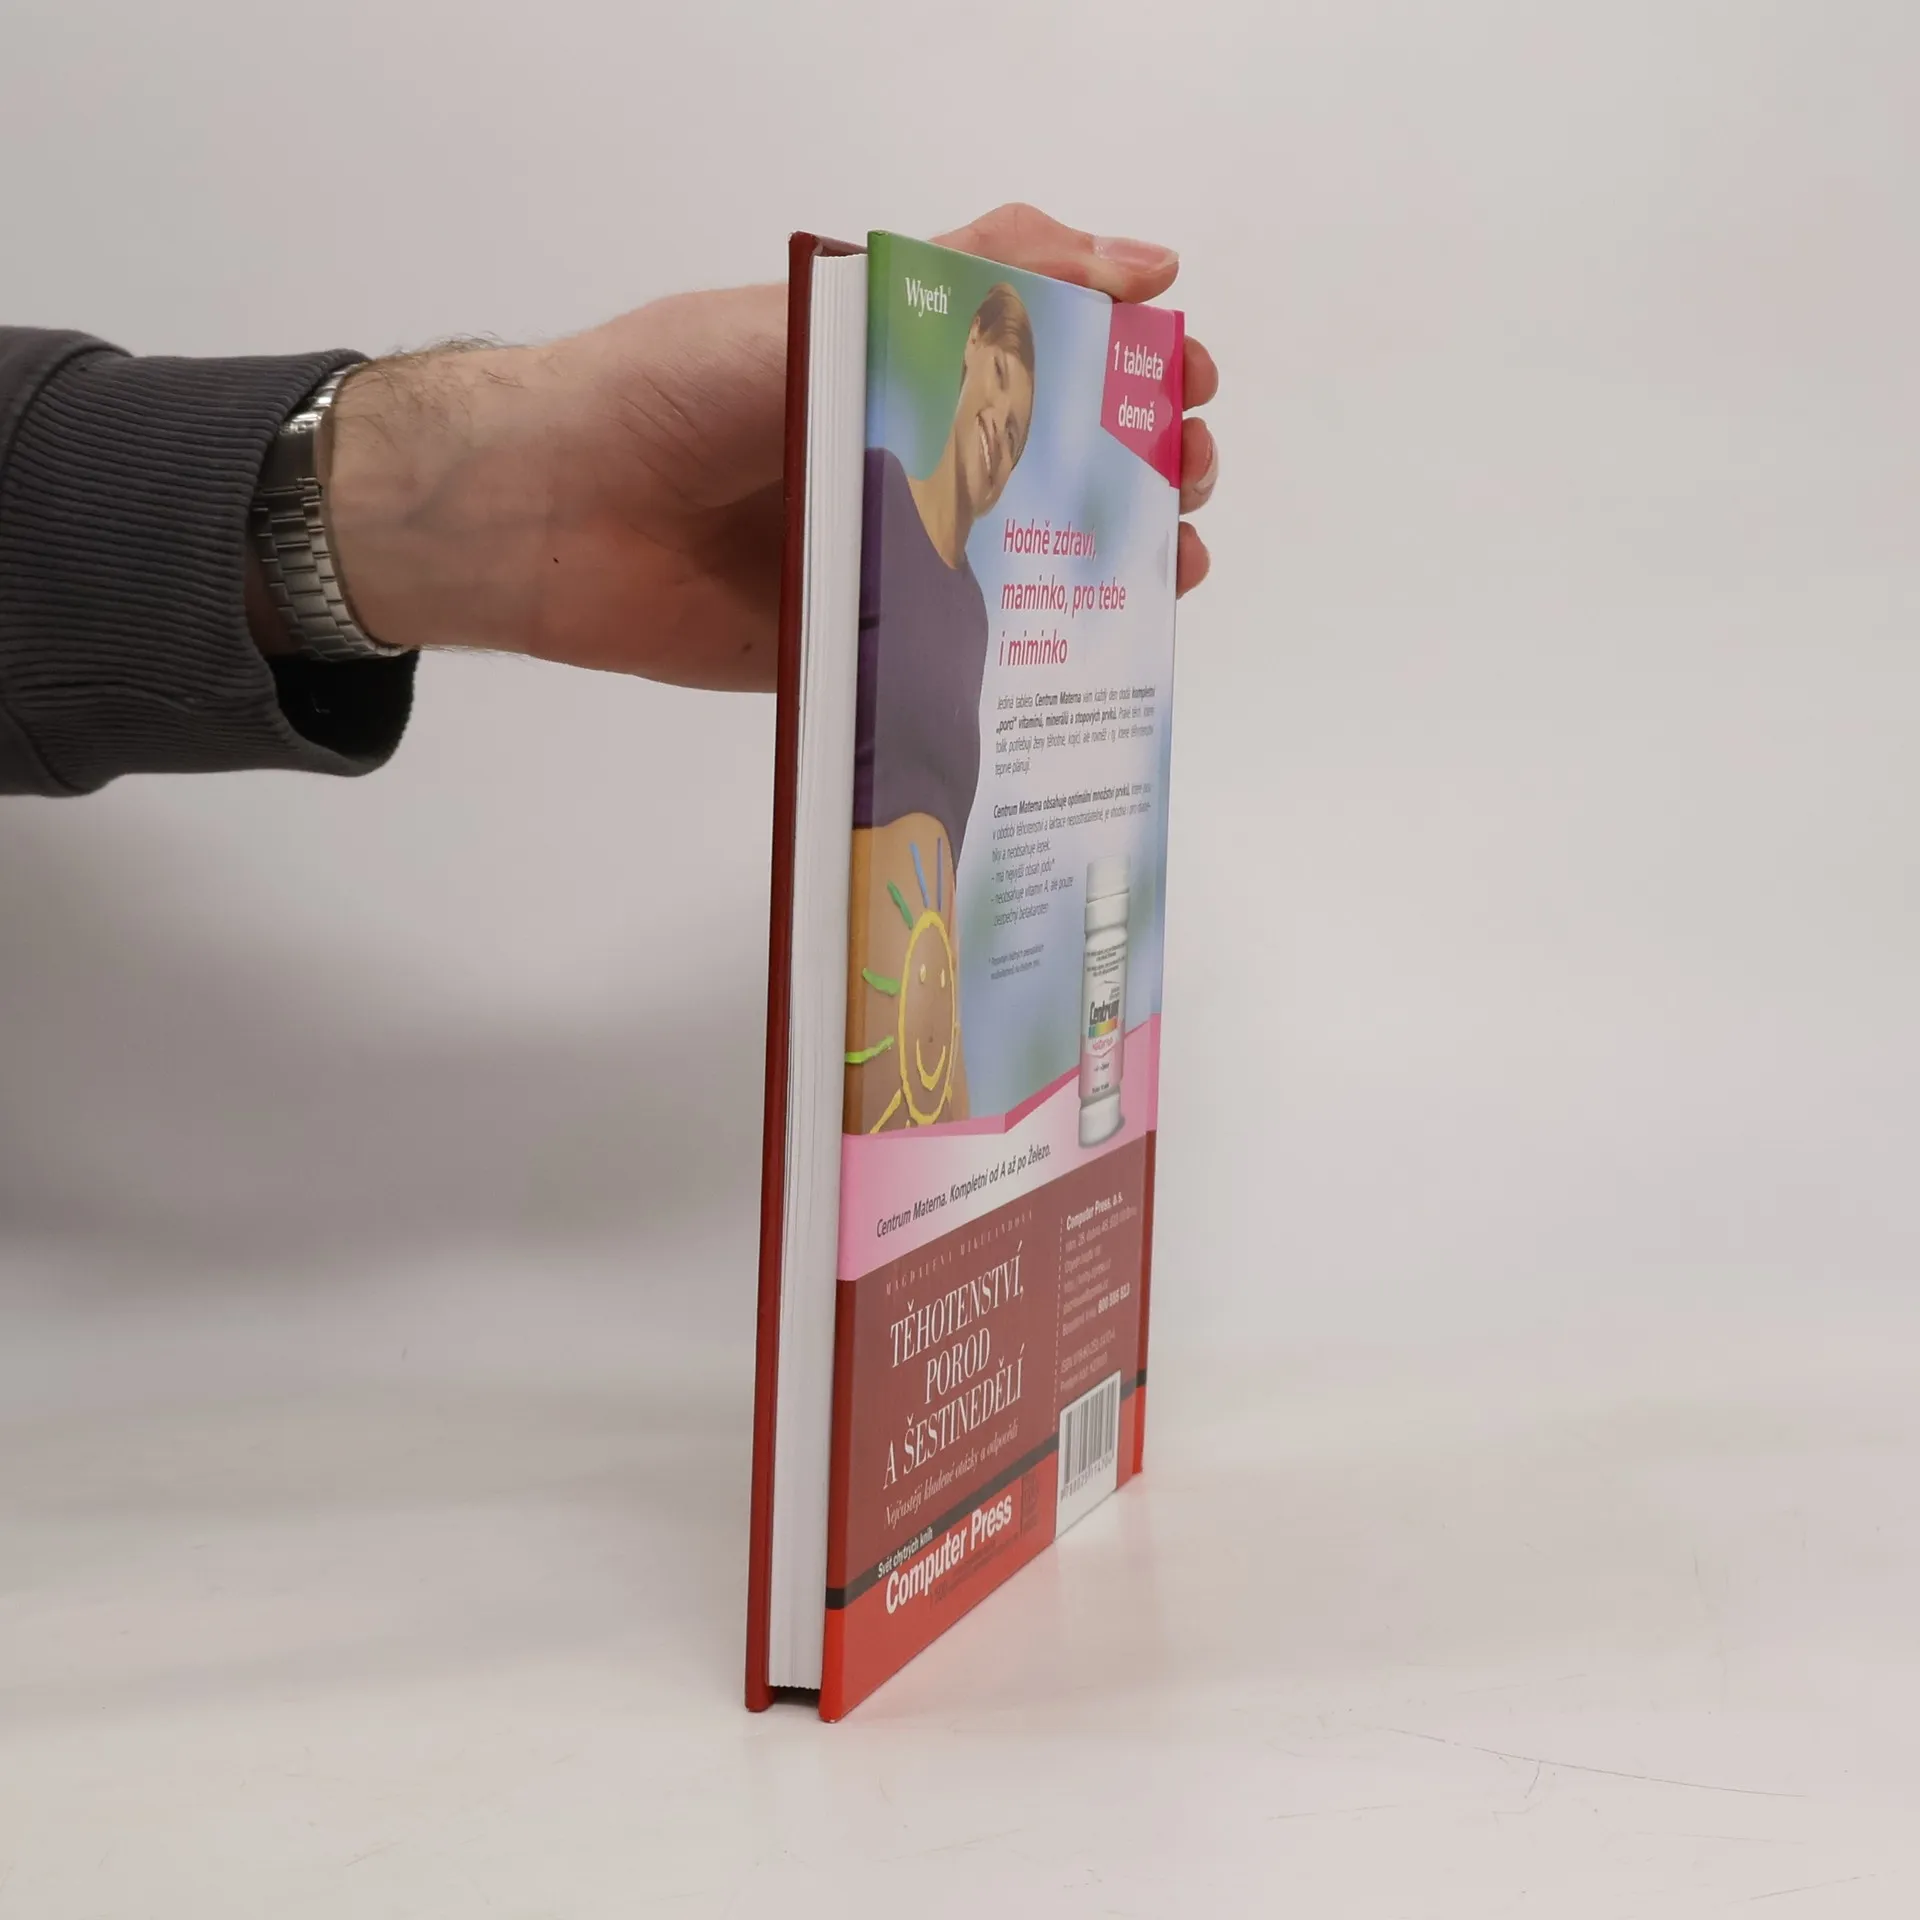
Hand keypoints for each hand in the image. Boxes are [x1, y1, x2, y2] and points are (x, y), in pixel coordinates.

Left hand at [324, 205, 1219, 690]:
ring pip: (1024, 575)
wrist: (556, 510)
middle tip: (1185, 478)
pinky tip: (1093, 663)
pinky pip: (953, 665)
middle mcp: (907, 468)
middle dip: (1140, 473)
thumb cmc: (682, 387)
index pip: (1051, 369)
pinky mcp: (859, 652)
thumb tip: (1137, 259)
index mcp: (904, 377)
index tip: (1188, 386)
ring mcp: (887, 567)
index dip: (1129, 377)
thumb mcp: (832, 307)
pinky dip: (1027, 669)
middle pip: (1056, 477)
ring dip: (1109, 572)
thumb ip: (973, 278)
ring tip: (1170, 568)